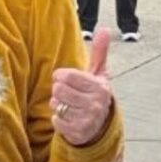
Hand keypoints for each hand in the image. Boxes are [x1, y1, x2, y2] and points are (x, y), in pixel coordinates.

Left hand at [50, 28, 112, 145]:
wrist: (100, 126)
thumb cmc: (94, 94)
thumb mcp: (98, 75)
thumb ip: (99, 53)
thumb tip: (104, 29)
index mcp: (99, 87)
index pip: (66, 75)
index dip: (61, 77)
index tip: (67, 80)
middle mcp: (96, 103)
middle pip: (58, 90)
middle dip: (59, 92)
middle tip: (69, 95)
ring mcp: (88, 119)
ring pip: (56, 104)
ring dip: (58, 105)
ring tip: (69, 106)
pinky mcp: (79, 132)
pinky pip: (56, 121)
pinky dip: (58, 120)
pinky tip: (69, 119)